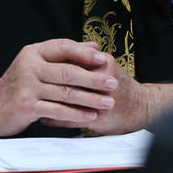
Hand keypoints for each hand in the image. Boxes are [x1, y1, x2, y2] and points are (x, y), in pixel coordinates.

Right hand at [0, 39, 118, 139]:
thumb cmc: (19, 86)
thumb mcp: (37, 65)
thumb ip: (64, 55)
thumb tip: (94, 45)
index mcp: (33, 52)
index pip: (63, 47)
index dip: (85, 52)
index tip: (104, 58)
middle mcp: (28, 66)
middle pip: (68, 71)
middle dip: (94, 78)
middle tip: (112, 84)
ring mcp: (25, 87)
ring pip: (65, 92)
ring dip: (90, 99)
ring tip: (107, 102)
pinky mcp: (25, 106)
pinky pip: (57, 110)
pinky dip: (75, 114)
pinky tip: (89, 116)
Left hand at [40, 59, 172, 133]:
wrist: (142, 106)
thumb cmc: (119, 86)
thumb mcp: (106, 66)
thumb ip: (85, 59)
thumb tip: (57, 53)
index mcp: (103, 63)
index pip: (70, 60)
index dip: (51, 65)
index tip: (35, 69)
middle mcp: (102, 80)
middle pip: (66, 80)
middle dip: (46, 84)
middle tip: (30, 85)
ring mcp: (100, 100)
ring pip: (66, 100)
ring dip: (48, 103)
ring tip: (35, 103)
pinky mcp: (99, 118)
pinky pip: (70, 118)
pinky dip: (55, 119)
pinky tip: (44, 118)